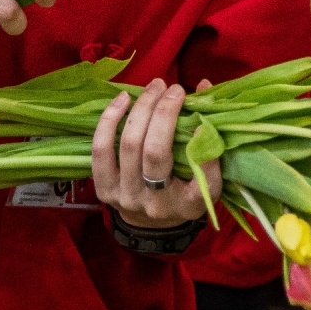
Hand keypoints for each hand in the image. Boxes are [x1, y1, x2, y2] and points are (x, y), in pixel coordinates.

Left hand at [91, 79, 221, 229]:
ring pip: (129, 145)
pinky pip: (100, 151)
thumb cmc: (184, 191)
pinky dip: (109, 121)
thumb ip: (210, 138)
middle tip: (174, 89)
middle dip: (164, 113)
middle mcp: (155, 204)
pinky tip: (123, 98)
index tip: (202, 124)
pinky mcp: (104, 189)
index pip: (200, 183)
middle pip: (155, 152)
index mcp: (188, 204)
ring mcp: (125, 196)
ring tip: (154, 87)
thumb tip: (203, 87)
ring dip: (141, 109)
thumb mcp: (207, 178)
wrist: (151, 222)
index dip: (202, 155)